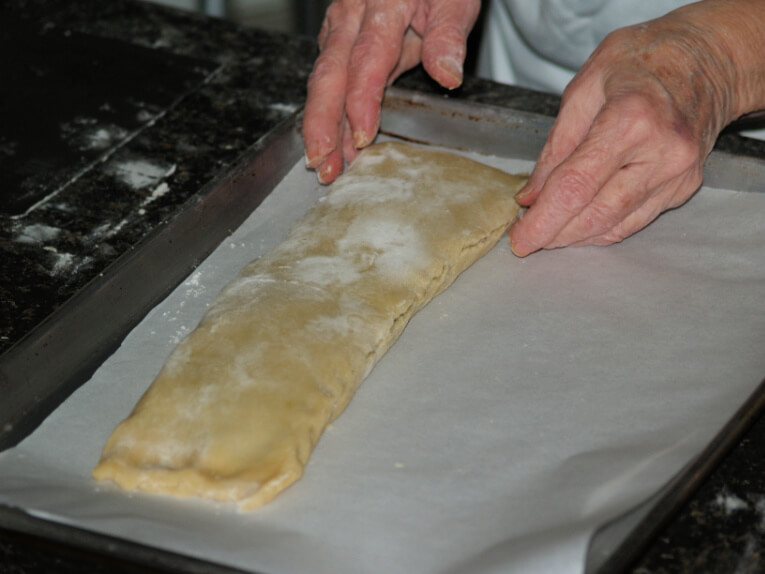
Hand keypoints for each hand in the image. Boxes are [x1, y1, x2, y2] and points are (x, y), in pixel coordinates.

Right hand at [303, 0, 480, 183]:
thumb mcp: (454, 0)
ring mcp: (339, 31)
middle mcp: (351, 17)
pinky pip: (328, 83)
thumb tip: (448, 75)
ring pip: (323, 83)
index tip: (363, 134)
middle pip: (330, 74)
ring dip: (321, 128)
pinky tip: (334, 147)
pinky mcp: (337, 43)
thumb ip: (447, 36)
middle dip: (323, 122)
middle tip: (322, 162)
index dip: (362, 99)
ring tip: (325, 167)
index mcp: (382, 4)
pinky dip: (329, 117)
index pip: (368, 57)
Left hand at [509, 1, 763, 255]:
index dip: (543, 219)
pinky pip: (633, 221)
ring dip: (575, 236)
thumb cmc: (642, 60)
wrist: (707, 59)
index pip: (576, 186)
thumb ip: (556, 146)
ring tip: (547, 231)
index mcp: (631, 119)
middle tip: (525, 239)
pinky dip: (600, 228)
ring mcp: (678, 174)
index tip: (519, 239)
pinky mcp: (684, 187)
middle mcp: (662, 152)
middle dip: (554, 234)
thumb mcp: (584, 87)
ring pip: (615, 225)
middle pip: (596, 214)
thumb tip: (531, 196)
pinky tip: (578, 224)